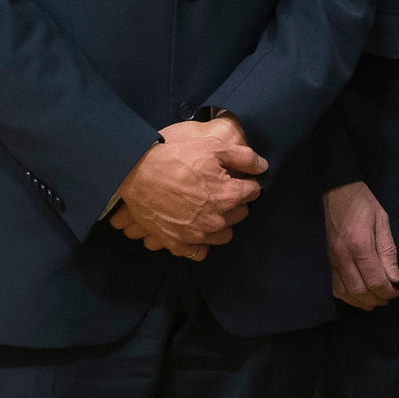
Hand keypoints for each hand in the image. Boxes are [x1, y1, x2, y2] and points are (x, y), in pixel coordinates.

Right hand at [109, 122, 265, 259]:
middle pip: (240, 214)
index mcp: (229, 196)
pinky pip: (199, 251)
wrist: (136, 172)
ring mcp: (197, 234)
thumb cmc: (175, 156)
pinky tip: (196, 228)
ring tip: (210, 208)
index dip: (246, 181)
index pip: (253, 192)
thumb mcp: (214, 146)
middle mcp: (216, 220)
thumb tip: (262, 167)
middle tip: (222, 189)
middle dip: (236, 202)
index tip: (237, 176)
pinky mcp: (178, 242)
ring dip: (222, 223)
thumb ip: (244, 157)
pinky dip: (200, 243)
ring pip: (223, 235)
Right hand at [325, 180, 398, 309]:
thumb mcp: (382, 221)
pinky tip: (356, 295)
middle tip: (388, 298)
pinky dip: (345, 296)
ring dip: (360, 301)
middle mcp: (342, 256)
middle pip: (359, 290)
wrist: (336, 190)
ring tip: (374, 301)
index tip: (396, 292)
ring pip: (344, 292)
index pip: (375, 280)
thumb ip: (388, 251)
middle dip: (376, 299)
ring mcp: (331, 258)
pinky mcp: (325, 259)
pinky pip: (332, 285)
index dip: (387, 291)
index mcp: (360, 245)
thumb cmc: (363, 203)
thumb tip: (394, 277)